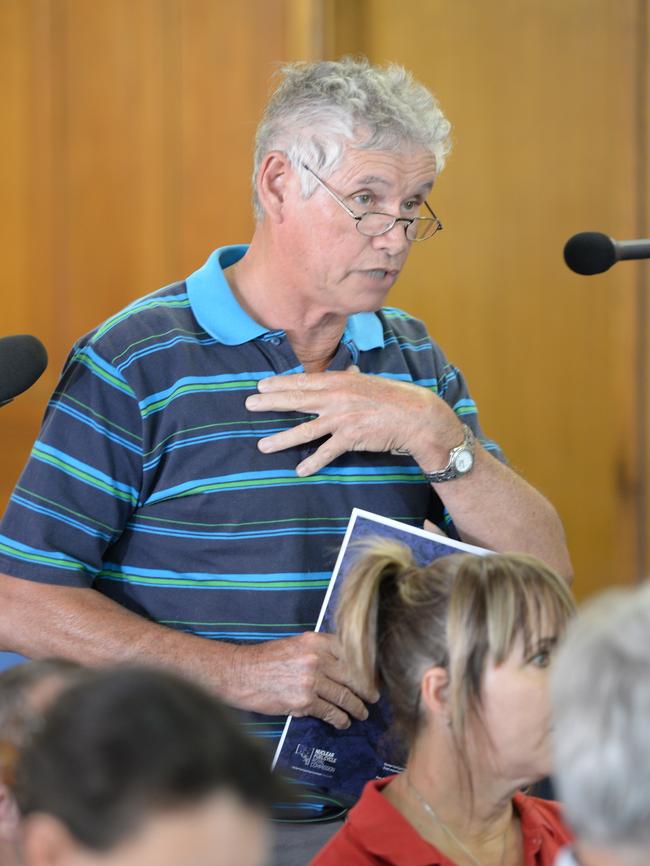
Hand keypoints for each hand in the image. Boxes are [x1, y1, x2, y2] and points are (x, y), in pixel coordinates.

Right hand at [232, 632, 378, 728]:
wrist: (240, 673)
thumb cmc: (266, 659)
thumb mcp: (296, 644)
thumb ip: (320, 651)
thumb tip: (344, 664)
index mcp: (317, 641)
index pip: (353, 652)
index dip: (367, 667)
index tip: (373, 676)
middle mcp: (317, 658)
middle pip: (354, 675)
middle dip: (367, 689)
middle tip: (374, 697)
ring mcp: (312, 680)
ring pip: (345, 696)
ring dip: (356, 707)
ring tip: (361, 713)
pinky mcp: (304, 701)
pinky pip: (331, 712)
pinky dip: (340, 719)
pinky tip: (342, 722)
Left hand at [245, 368, 463, 474]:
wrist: (415, 416)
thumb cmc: (393, 398)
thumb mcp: (368, 383)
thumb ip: (352, 379)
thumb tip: (345, 372)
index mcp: (340, 381)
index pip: (303, 381)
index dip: (280, 383)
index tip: (260, 385)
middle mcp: (337, 398)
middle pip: (297, 401)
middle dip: (271, 403)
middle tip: (249, 404)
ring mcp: (343, 419)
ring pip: (305, 430)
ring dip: (282, 439)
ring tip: (263, 445)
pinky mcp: (351, 438)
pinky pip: (327, 452)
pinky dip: (313, 462)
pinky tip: (300, 470)